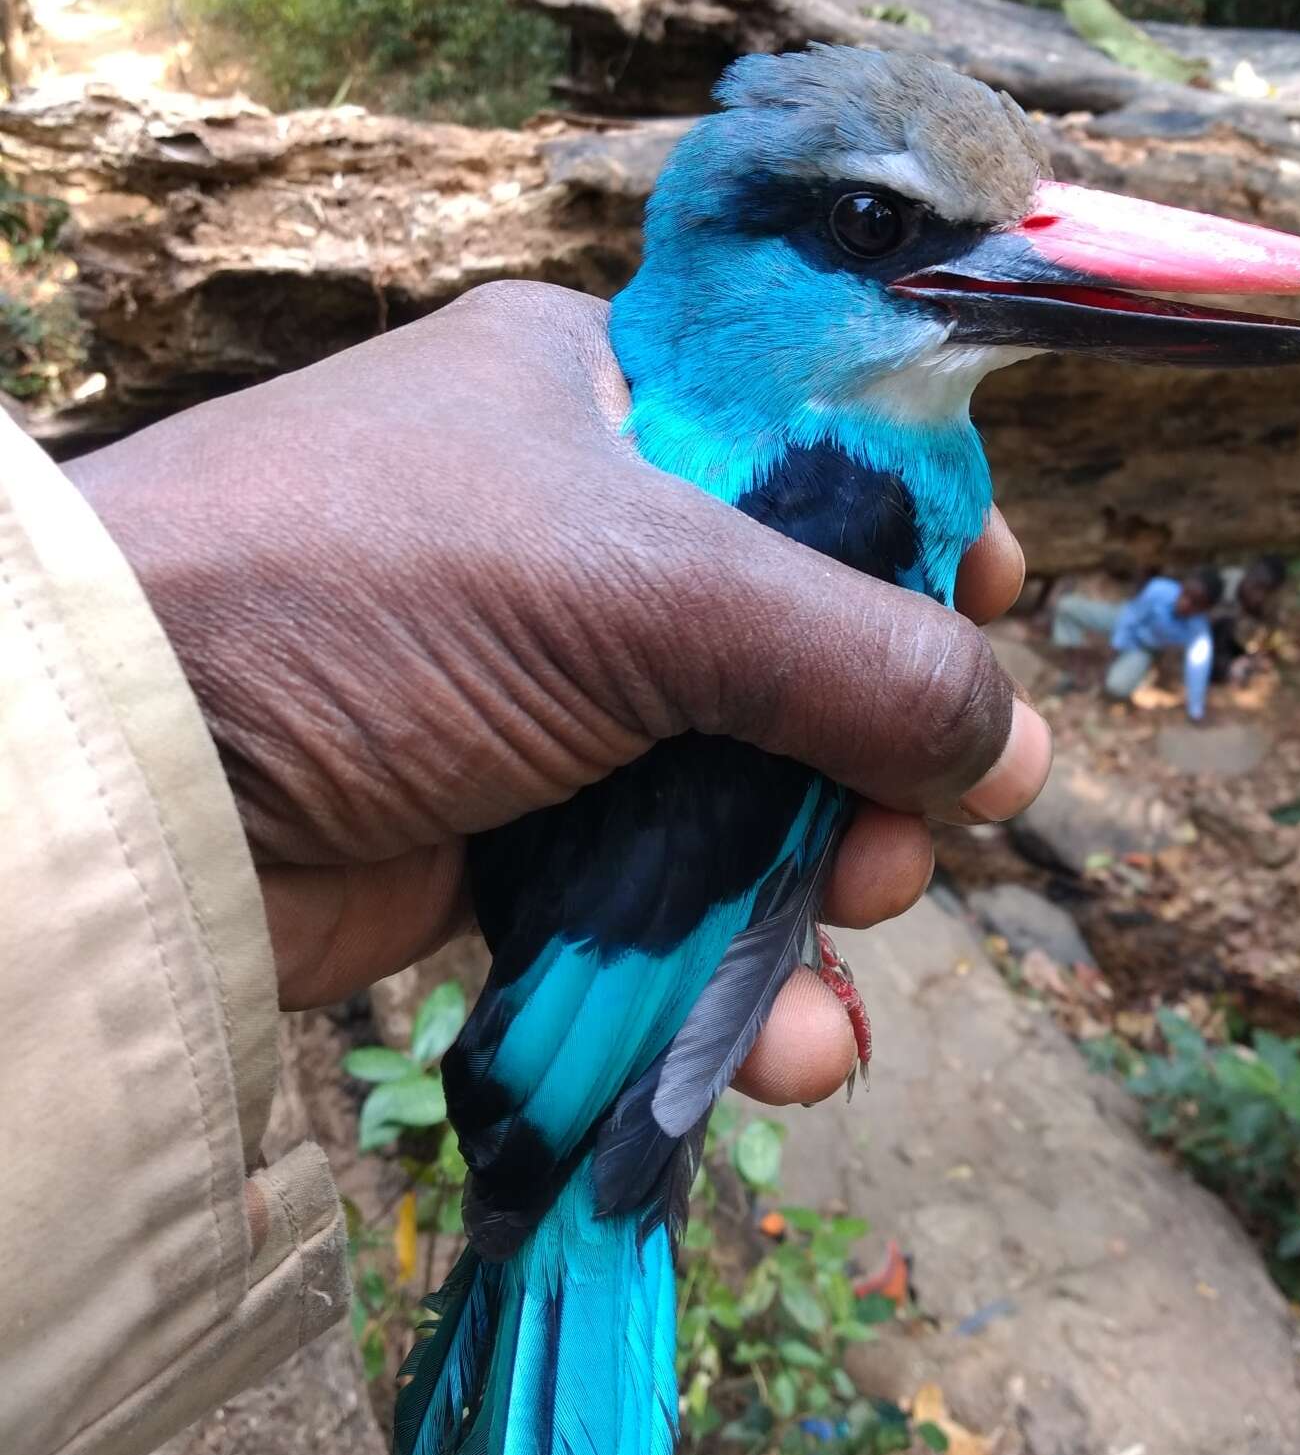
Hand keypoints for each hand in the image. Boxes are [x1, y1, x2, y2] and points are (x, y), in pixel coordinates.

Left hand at [71, 284, 1050, 1104]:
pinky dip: (715, 969)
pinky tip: (778, 1051)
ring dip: (808, 891)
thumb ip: (854, 654)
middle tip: (906, 840)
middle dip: (873, 759)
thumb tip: (1017, 745)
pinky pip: (650, 896)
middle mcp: (577, 535)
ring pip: (734, 790)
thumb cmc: (375, 599)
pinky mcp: (497, 833)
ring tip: (842, 959)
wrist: (126, 775)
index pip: (813, 447)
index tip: (994, 611)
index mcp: (605, 404)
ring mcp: (539, 694)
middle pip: (798, 644)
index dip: (918, 534)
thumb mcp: (646, 587)